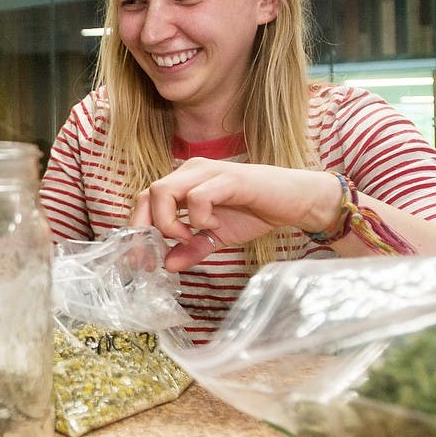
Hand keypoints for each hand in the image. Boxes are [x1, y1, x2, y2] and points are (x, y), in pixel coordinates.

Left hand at [129, 158, 341, 270]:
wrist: (297, 201)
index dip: (138, 230)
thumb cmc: (255, 212)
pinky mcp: (228, 178)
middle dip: (146, 229)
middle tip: (157, 256)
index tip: (142, 261)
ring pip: (163, 190)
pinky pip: (197, 196)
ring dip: (170, 222)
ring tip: (190, 235)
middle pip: (147, 194)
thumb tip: (167, 265)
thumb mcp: (216, 237)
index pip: (145, 199)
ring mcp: (208, 171)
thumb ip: (191, 249)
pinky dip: (200, 217)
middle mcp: (190, 171)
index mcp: (183, 182)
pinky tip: (215, 225)